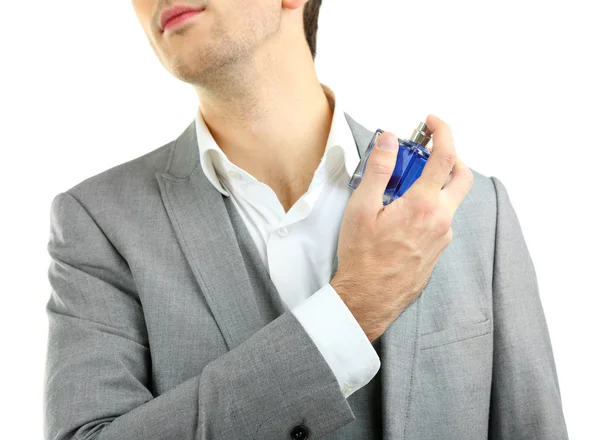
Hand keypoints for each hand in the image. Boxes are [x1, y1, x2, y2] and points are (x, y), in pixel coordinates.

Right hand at [331, 114, 473, 342]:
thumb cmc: (363, 257)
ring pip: (449, 200)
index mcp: (423, 206)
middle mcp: (441, 221)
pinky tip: (401, 215)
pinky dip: (428, 207)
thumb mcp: (362, 208)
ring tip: (400, 190)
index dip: (443, 133)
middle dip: (451, 157)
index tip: (433, 123)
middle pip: (462, 177)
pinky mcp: (438, 251)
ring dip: (434, 185)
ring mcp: (442, 238)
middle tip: (428, 154)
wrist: (369, 298)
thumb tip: (389, 141)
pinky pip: (440, 220)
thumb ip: (379, 170)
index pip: (445, 157)